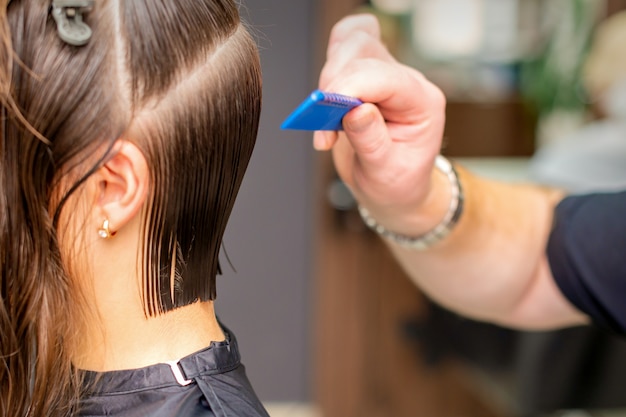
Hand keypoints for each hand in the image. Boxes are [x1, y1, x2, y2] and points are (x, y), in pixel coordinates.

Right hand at [316, 14, 446, 229]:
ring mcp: (385, 75)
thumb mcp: (386, 174)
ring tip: (324, 119)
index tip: (324, 110)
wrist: (396, 190)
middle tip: (323, 125)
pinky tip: (325, 97)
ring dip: (330, 76)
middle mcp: (406, 82)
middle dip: (335, 83)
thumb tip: (355, 110)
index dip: (350, 86)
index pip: (385, 77)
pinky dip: (329, 67)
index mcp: (421, 103)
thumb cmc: (397, 183)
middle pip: (365, 51)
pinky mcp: (364, 76)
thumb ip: (372, 141)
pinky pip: (345, 46)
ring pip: (353, 42)